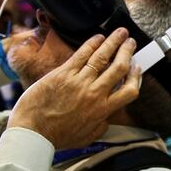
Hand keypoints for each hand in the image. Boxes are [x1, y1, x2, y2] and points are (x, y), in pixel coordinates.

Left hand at [7, 28, 141, 147]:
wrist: (32, 133)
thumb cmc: (57, 137)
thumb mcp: (87, 137)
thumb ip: (101, 126)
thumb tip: (107, 119)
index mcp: (103, 109)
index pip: (130, 90)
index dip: (136, 76)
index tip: (137, 67)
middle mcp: (94, 93)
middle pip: (118, 67)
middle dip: (127, 52)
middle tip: (131, 43)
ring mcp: (79, 81)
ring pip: (102, 57)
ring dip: (113, 42)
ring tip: (120, 33)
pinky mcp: (63, 74)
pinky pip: (81, 55)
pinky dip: (92, 44)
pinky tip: (98, 38)